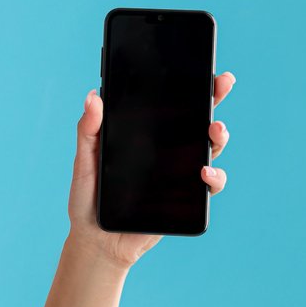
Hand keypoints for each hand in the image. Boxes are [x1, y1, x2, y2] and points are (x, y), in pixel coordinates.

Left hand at [66, 71, 235, 269]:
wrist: (95, 239)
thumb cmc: (89, 197)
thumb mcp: (85, 160)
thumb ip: (88, 130)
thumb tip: (93, 95)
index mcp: (146, 135)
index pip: (171, 105)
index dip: (189, 86)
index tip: (203, 67)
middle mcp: (168, 150)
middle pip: (197, 120)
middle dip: (214, 100)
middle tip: (220, 85)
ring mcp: (180, 173)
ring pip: (209, 148)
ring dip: (218, 135)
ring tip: (214, 130)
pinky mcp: (186, 199)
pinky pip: (209, 185)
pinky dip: (214, 177)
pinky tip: (204, 172)